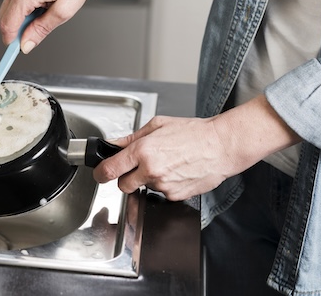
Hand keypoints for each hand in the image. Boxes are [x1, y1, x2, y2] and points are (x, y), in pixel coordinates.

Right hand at [0, 0, 156, 50]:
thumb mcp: (64, 11)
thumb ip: (41, 30)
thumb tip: (26, 44)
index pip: (7, 24)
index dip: (10, 40)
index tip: (14, 51)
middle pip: (4, 16)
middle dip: (16, 28)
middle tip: (37, 32)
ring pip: (9, 5)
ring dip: (22, 15)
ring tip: (46, 9)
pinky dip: (25, 3)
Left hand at [93, 116, 233, 200]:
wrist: (221, 146)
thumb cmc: (194, 133)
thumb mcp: (157, 125)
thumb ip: (131, 138)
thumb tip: (113, 144)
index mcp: (143, 151)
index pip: (109, 170)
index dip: (100, 173)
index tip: (99, 174)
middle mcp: (151, 170)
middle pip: (123, 185)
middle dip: (125, 178)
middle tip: (136, 167)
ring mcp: (163, 185)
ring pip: (144, 188)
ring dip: (148, 179)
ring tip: (166, 163)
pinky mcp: (175, 196)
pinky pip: (161, 193)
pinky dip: (164, 185)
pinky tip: (175, 171)